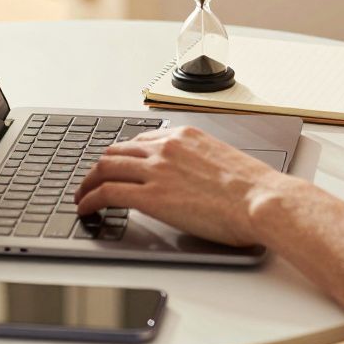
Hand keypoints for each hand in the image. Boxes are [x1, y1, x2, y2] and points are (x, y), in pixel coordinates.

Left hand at [72, 125, 297, 246]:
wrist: (262, 200)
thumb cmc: (254, 188)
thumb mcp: (223, 161)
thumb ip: (199, 162)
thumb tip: (192, 178)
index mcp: (185, 135)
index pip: (141, 139)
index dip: (124, 155)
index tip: (118, 165)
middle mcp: (166, 146)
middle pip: (117, 151)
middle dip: (100, 167)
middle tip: (91, 181)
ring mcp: (156, 169)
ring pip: (105, 168)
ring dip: (88, 183)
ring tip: (82, 197)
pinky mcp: (151, 196)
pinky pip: (107, 193)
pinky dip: (90, 200)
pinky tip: (86, 208)